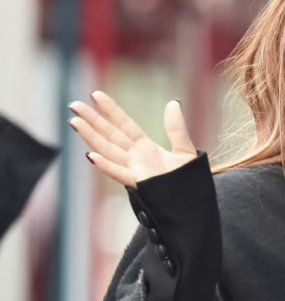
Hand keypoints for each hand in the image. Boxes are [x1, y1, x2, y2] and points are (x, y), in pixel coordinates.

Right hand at [68, 90, 197, 188]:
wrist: (194, 206)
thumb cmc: (189, 183)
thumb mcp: (185, 151)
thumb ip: (177, 129)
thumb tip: (173, 103)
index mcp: (146, 148)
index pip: (124, 124)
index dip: (110, 110)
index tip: (95, 94)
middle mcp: (136, 158)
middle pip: (110, 135)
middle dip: (92, 120)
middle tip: (74, 106)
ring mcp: (135, 171)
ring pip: (108, 151)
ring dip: (91, 138)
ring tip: (75, 123)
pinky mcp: (140, 185)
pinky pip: (120, 174)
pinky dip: (106, 166)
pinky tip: (91, 156)